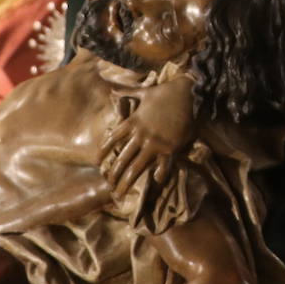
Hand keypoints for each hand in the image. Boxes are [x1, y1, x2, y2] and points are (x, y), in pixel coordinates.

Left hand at [103, 75, 197, 197]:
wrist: (187, 93)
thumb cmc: (165, 91)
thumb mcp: (143, 91)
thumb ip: (126, 92)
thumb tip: (111, 89)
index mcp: (133, 121)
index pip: (113, 138)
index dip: (104, 151)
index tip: (97, 162)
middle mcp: (141, 135)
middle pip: (123, 158)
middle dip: (114, 174)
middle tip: (109, 186)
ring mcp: (155, 142)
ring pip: (137, 166)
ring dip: (127, 181)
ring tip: (120, 193)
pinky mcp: (170, 147)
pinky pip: (163, 165)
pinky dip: (160, 174)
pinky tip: (156, 182)